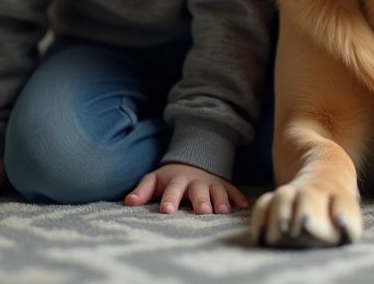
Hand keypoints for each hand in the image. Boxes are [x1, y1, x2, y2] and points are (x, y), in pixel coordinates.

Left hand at [124, 162, 248, 214]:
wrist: (192, 160)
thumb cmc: (169, 178)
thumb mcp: (154, 180)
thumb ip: (142, 191)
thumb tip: (128, 202)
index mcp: (176, 181)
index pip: (172, 190)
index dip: (170, 199)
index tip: (166, 210)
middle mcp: (195, 182)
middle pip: (198, 191)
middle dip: (200, 201)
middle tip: (202, 212)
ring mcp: (211, 183)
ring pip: (217, 191)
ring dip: (221, 200)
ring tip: (223, 212)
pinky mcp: (224, 185)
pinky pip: (233, 190)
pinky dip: (238, 197)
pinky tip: (244, 206)